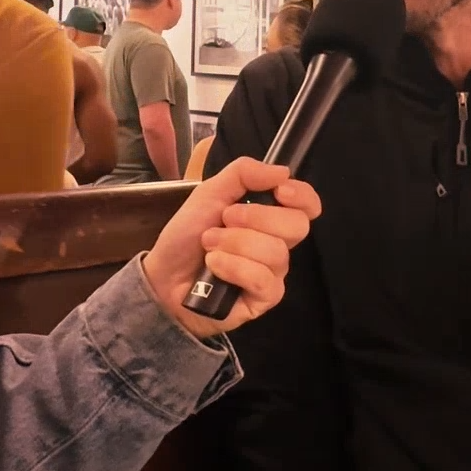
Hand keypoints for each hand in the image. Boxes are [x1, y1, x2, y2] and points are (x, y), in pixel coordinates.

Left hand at [142, 158, 319, 337]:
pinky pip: (262, 279)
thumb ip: (243, 174)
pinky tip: (213, 266)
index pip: (307, 205)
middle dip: (257, 218)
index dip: (302, 196)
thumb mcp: (209, 193)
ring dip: (235, 243)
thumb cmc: (188, 235)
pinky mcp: (264, 299)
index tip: (280, 191)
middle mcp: (278, 244)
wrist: (164, 276)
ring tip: (209, 245)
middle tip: (224, 219)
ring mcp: (273, 273)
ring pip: (276, 252)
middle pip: (298, 225)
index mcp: (270, 216)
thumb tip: (284, 171)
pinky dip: (233, 267)